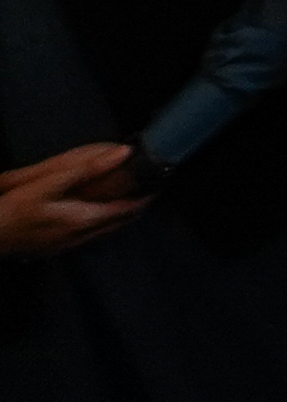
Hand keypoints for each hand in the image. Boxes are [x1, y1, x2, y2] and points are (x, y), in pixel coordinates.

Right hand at [0, 145, 149, 257]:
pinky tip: (91, 216)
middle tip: (144, 193)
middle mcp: (80, 237)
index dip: (143, 198)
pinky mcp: (54, 248)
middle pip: (117, 223)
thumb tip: (122, 153)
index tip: (156, 186)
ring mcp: (66, 245)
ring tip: (124, 202)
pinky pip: (86, 236)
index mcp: (84, 220)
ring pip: (102, 232)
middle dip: (133, 208)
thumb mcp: (51, 183)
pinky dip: (99, 224)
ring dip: (116, 217)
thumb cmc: (16, 209)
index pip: (125, 210)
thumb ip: (89, 168)